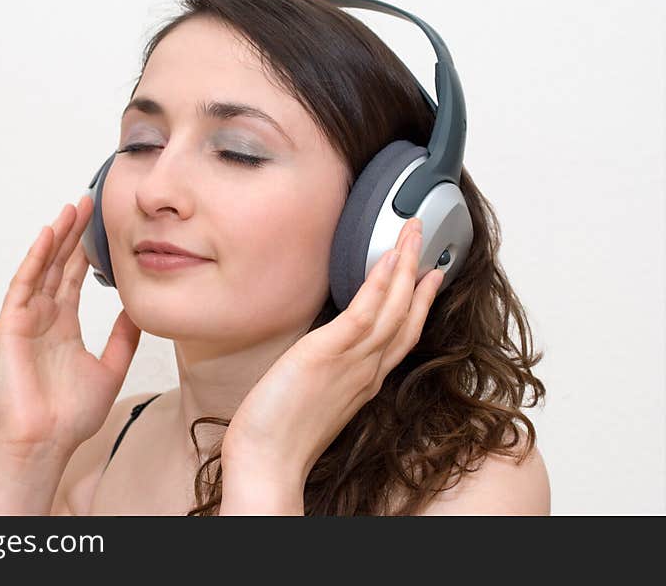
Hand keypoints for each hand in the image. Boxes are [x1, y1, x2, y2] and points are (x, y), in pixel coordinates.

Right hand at [0, 196, 141, 462]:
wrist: (46, 442)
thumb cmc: (71, 415)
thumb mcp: (110, 367)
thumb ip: (123, 337)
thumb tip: (139, 310)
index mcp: (64, 327)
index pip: (75, 279)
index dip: (87, 251)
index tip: (101, 225)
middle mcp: (44, 318)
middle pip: (59, 266)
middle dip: (73, 234)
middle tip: (89, 202)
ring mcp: (25, 320)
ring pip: (41, 268)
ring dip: (56, 238)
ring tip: (72, 209)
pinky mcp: (10, 326)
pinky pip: (23, 285)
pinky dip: (35, 259)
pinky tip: (49, 235)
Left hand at [221, 217, 443, 486]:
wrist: (267, 461)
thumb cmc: (281, 437)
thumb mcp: (314, 398)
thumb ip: (328, 373)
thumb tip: (322, 353)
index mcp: (364, 381)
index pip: (400, 334)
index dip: (418, 303)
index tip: (427, 277)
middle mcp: (367, 370)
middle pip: (405, 315)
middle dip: (418, 273)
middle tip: (424, 240)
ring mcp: (352, 361)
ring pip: (392, 307)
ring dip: (405, 266)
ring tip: (412, 233)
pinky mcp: (329, 353)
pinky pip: (365, 312)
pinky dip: (381, 284)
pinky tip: (388, 259)